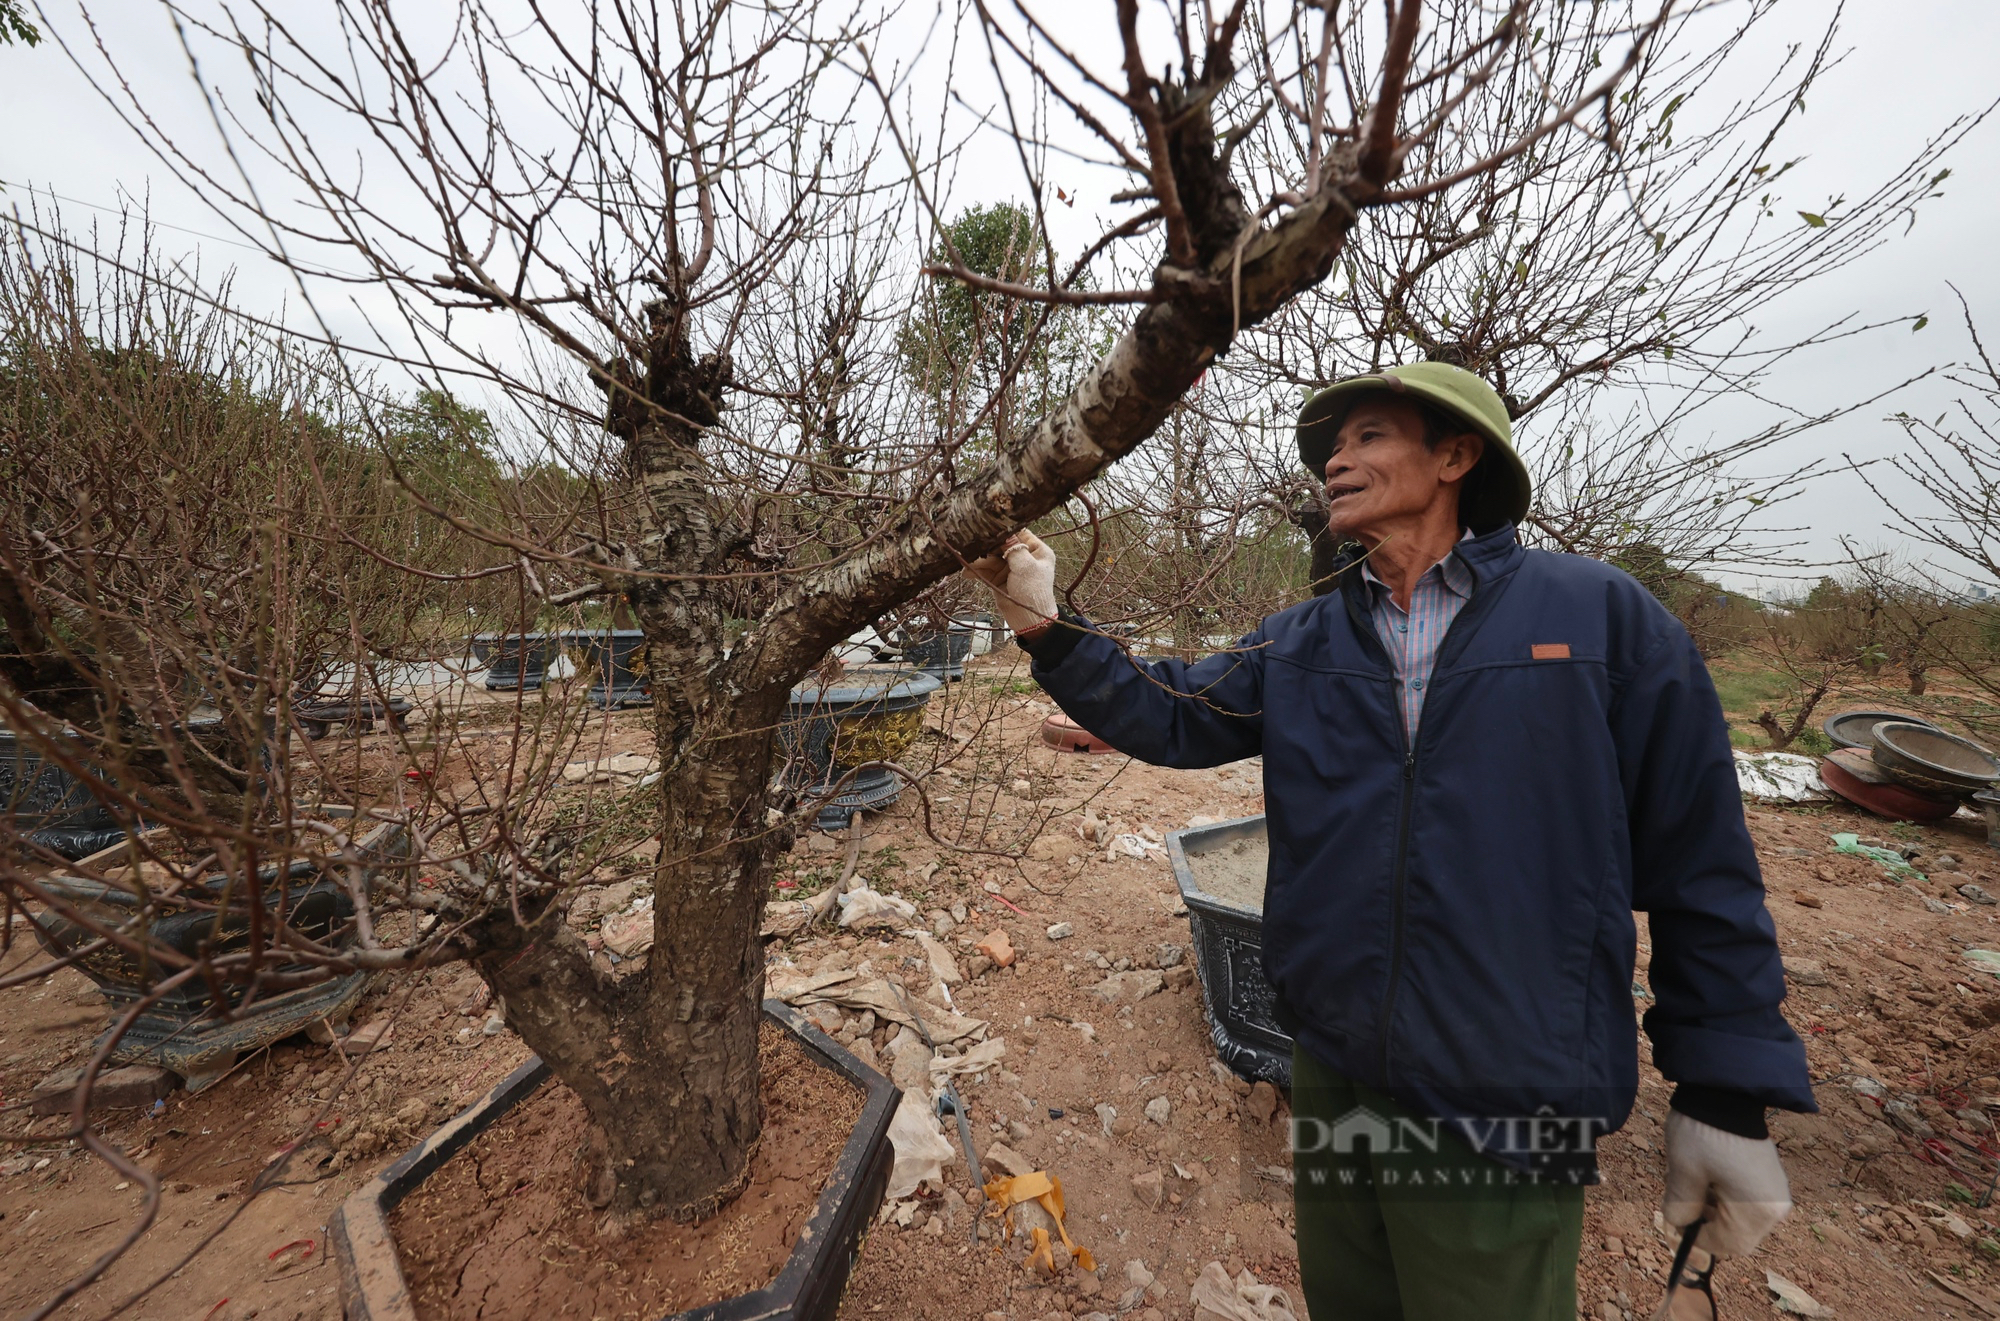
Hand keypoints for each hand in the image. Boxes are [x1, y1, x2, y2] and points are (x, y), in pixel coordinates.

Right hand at [965, 530, 1057, 635]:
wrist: (1028, 619)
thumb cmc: (1033, 591)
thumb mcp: (1026, 566)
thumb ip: (1013, 548)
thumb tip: (1003, 533)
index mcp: (1036, 550)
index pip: (1019, 533)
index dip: (1004, 532)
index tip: (989, 529)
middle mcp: (1023, 556)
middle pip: (1002, 545)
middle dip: (987, 547)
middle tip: (974, 547)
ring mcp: (1010, 567)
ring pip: (991, 558)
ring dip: (979, 561)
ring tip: (969, 564)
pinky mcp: (999, 578)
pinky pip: (986, 570)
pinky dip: (977, 571)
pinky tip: (967, 573)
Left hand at [1660, 1109, 1790, 1256]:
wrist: (1726, 1091)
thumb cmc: (1704, 1133)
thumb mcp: (1685, 1172)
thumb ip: (1680, 1207)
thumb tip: (1678, 1227)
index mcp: (1759, 1210)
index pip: (1729, 1245)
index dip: (1700, 1240)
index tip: (1677, 1225)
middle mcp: (1776, 1206)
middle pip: (1738, 1234)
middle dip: (1707, 1223)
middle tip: (1683, 1201)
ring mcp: (1777, 1191)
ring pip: (1742, 1218)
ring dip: (1715, 1209)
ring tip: (1695, 1182)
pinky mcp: (1771, 1177)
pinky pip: (1748, 1201)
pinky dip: (1726, 1197)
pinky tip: (1710, 1175)